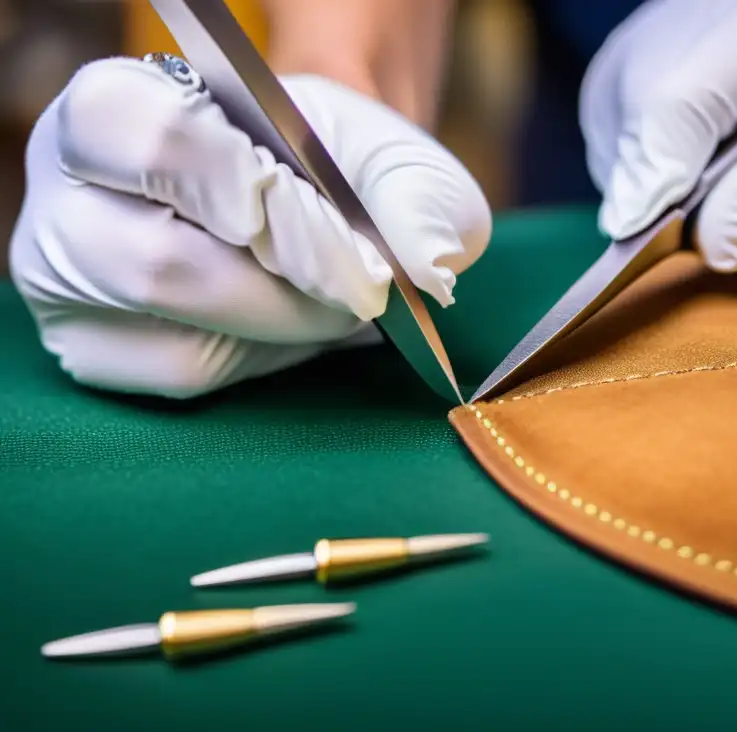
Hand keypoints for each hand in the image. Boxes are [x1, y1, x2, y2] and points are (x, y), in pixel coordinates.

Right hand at [9, 57, 490, 397]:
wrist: (309, 194)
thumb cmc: (335, 163)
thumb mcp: (391, 155)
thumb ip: (418, 197)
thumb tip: (427, 268)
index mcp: (115, 108)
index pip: (143, 140)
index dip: (238, 188)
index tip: (328, 227)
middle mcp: (69, 193)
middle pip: (155, 266)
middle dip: (287, 292)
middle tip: (360, 290)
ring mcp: (70, 281)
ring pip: (176, 343)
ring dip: (285, 332)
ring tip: (334, 305)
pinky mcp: (97, 348)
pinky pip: (183, 378)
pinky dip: (260, 361)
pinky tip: (289, 325)